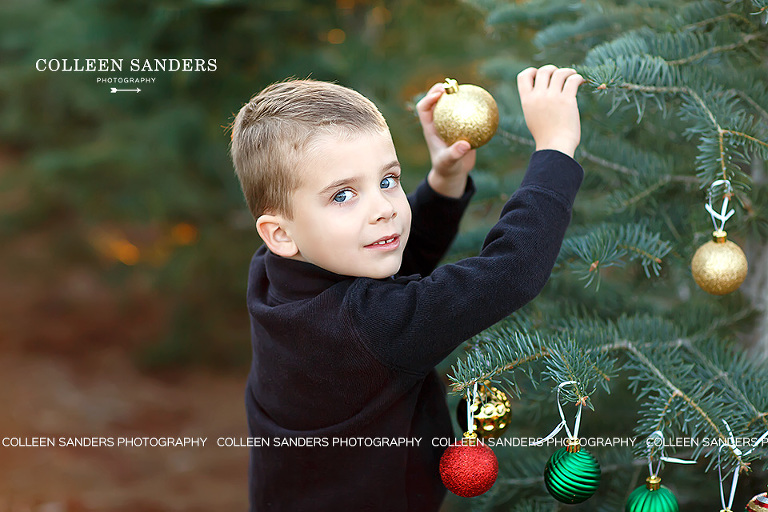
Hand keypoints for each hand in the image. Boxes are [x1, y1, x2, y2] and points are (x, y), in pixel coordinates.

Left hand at [417, 82, 476, 197]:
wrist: (453, 173)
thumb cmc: (447, 169)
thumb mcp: (449, 163)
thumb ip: (455, 154)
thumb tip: (465, 145)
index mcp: (430, 128)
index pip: (423, 108)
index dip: (429, 98)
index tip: (440, 94)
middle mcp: (438, 122)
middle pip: (436, 100)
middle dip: (441, 89)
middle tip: (453, 85)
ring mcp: (450, 123)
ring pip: (451, 104)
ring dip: (457, 94)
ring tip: (468, 89)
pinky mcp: (461, 126)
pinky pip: (467, 113)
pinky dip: (474, 107)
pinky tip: (486, 104)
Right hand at [517, 65, 584, 157]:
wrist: (555, 147)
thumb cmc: (545, 135)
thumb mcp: (531, 117)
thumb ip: (534, 102)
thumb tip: (542, 89)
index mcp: (527, 100)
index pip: (524, 76)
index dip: (533, 71)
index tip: (540, 76)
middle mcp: (538, 96)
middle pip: (544, 70)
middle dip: (552, 70)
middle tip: (559, 76)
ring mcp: (553, 97)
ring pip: (559, 73)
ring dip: (567, 71)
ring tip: (572, 75)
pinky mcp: (567, 100)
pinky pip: (573, 80)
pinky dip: (577, 78)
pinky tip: (580, 82)